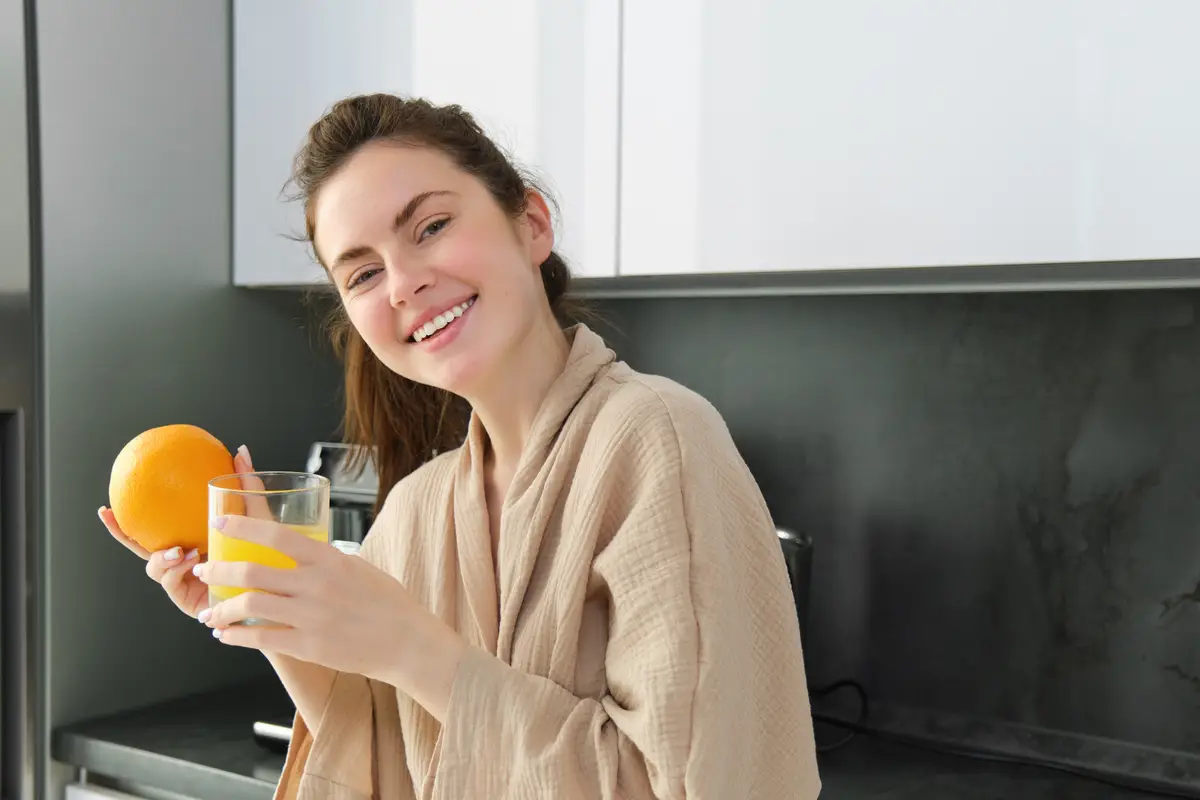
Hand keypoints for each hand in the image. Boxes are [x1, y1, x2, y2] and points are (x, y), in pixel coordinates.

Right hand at [99, 445, 256, 618]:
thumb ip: (246, 485)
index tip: (107, 506)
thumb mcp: (257, 517)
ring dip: (160, 557)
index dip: (131, 520)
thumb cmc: (269, 556)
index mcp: (192, 542)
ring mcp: (185, 583)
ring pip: (154, 568)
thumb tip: (240, 450)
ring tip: (179, 549)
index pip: (156, 529)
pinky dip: (175, 569)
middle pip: (144, 549)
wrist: (278, 594)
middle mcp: (184, 563)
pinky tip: (189, 558)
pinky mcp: (190, 602)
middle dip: (123, 535)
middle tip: (112, 514)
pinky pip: (171, 583)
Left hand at [195, 516, 466, 718]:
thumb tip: (297, 553)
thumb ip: (325, 561)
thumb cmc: (388, 602)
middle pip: (252, 571)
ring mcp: (311, 617)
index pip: (276, 535)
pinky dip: (236, 636)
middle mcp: (317, 585)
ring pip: (250, 606)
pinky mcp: (309, 646)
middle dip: (219, 569)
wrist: (408, 641)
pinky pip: (261, 638)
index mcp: (329, 559)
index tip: (220, 522)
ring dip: (221, 607)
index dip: (242, 526)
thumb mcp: (358, 567)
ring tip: (209, 610)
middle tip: (204, 568)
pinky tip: (226, 635)